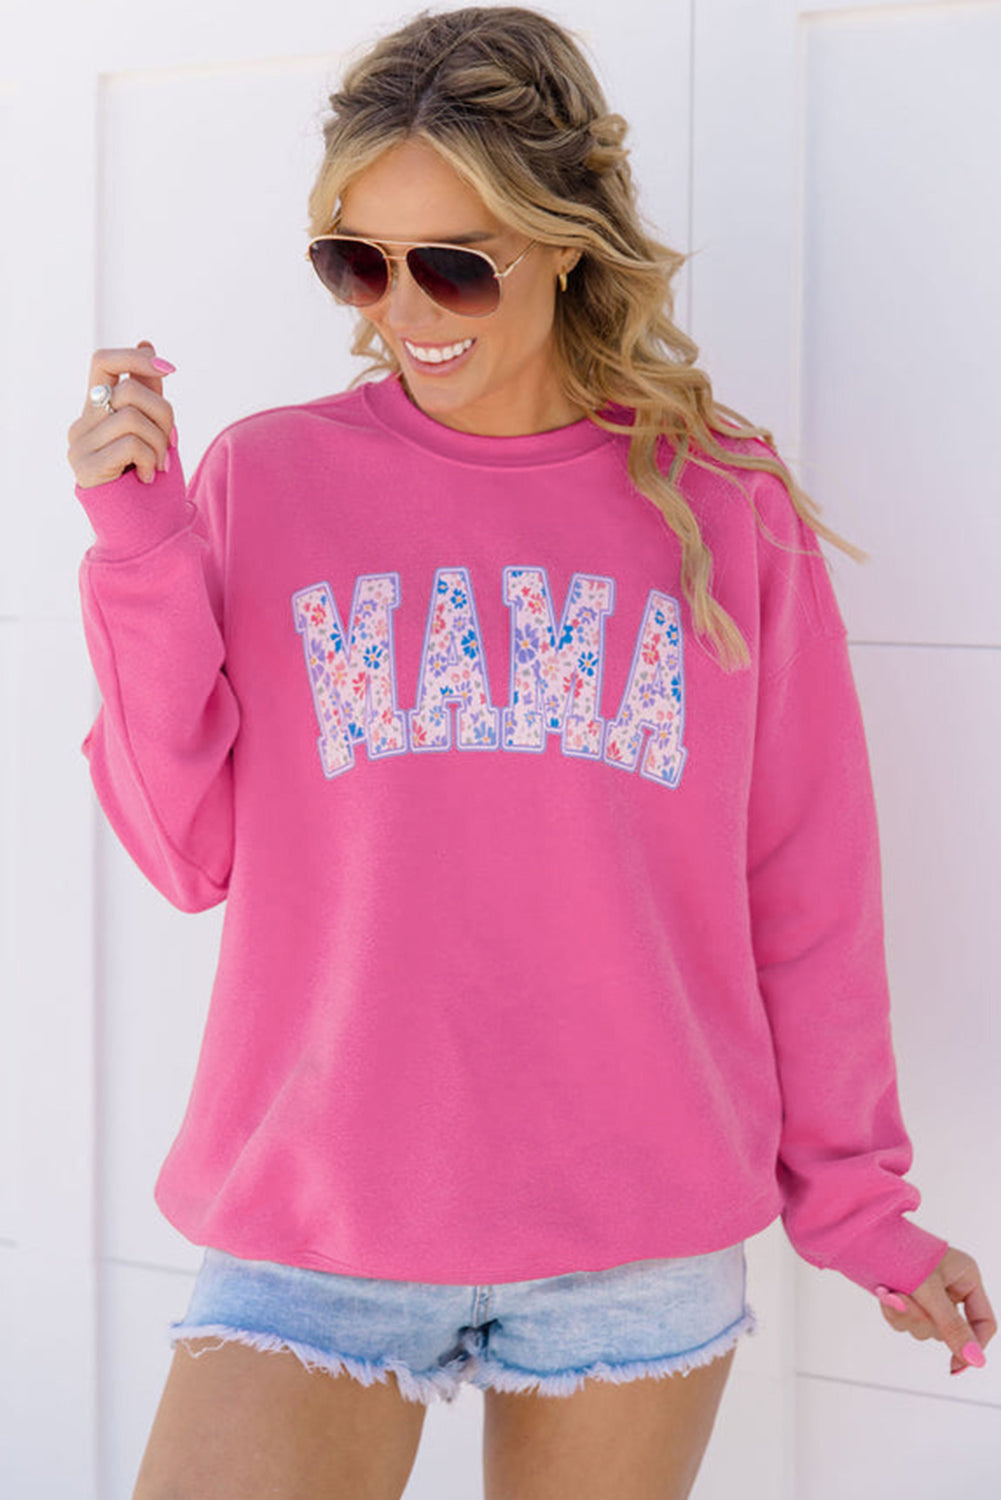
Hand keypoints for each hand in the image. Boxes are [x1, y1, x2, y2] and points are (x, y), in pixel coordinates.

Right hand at [68, 340, 175, 488]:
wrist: (144, 531)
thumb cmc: (150, 481)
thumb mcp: (154, 430)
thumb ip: (149, 392)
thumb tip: (146, 342)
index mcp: (97, 410)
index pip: (103, 361)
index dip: (136, 359)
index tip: (170, 370)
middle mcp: (82, 423)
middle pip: (129, 390)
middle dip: (164, 414)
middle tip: (170, 442)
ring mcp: (79, 446)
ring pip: (132, 417)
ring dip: (159, 443)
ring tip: (159, 465)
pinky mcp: (85, 468)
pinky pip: (129, 444)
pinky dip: (150, 460)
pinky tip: (149, 477)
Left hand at [875, 1245, 995, 1374]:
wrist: (862, 1233)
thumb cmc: (899, 1249)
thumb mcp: (929, 1289)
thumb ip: (952, 1326)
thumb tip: (975, 1360)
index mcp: (966, 1277)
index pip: (984, 1322)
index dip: (974, 1345)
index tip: (957, 1366)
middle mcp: (950, 1286)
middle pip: (948, 1330)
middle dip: (923, 1319)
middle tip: (903, 1298)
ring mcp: (929, 1293)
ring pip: (924, 1328)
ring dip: (905, 1316)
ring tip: (890, 1291)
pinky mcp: (909, 1296)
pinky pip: (906, 1322)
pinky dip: (894, 1313)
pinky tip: (884, 1294)